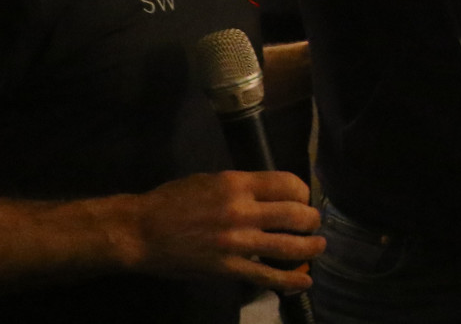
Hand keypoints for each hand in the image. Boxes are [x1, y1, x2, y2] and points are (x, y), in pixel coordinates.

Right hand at [121, 171, 324, 292]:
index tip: (304, 198)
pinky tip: (304, 281)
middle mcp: (243, 211)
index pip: (288, 184)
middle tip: (314, 223)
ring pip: (289, 246)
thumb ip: (243, 186)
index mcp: (238, 184)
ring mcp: (238, 242)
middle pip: (295, 214)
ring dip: (311, 247)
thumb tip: (271, 194)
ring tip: (318, 246)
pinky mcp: (229, 268)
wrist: (142, 231)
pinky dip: (290, 280)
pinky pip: (267, 276)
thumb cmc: (173, 200)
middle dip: (312, 219)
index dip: (303, 191)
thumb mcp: (211, 180)